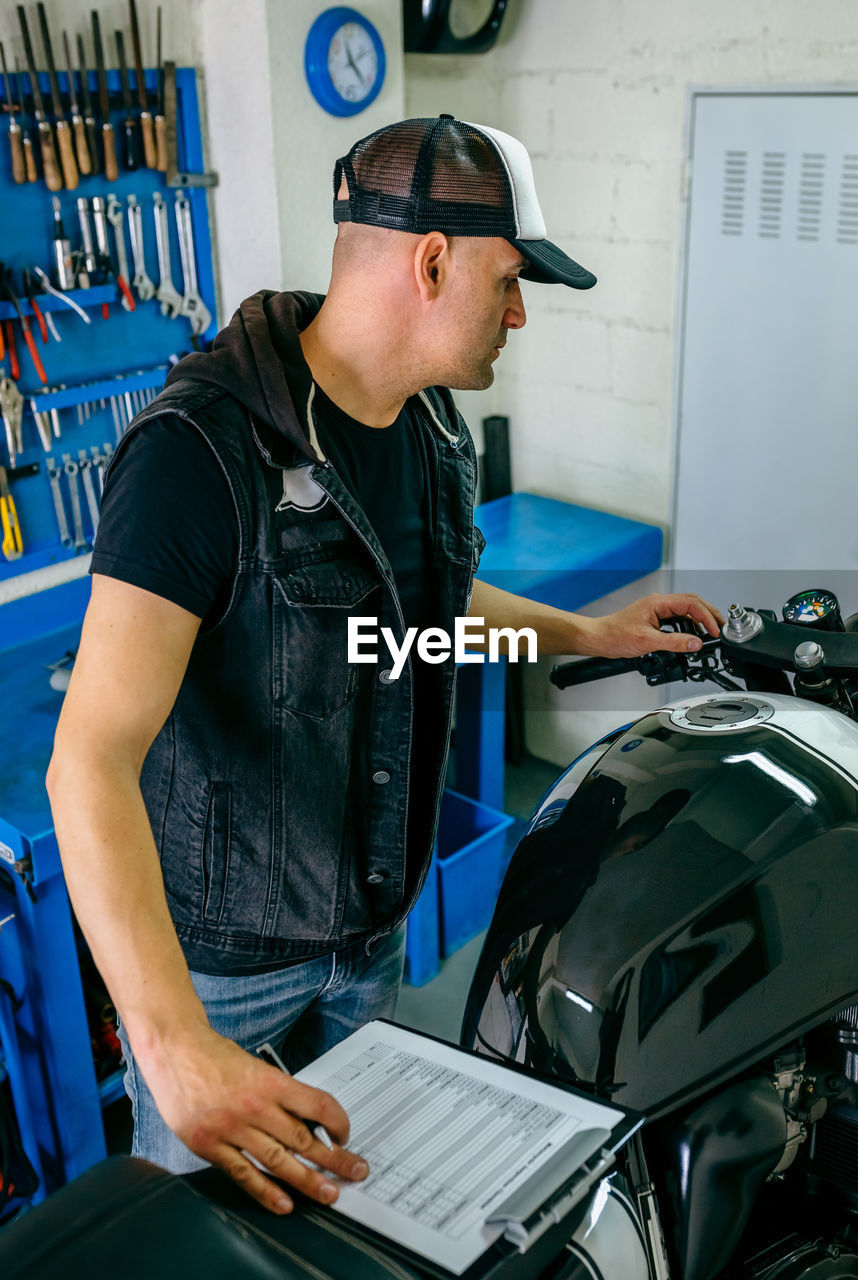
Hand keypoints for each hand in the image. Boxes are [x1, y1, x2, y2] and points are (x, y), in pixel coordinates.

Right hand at [138, 1026, 367, 1213]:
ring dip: (307, 1180)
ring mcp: (231, 1128)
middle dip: (334, 1159)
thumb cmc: (214, 1056)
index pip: (317, 1105)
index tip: (345, 1135)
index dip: (338, 1123)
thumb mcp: (255, 1066)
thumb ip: (278, 1092)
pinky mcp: (210, 1145)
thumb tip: (306, 1120)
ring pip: (278, 1161)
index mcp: (269, 1081)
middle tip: (354, 1171)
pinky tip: (284, 1203)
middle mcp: (254, 1106)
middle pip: (303, 1139)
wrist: (174, 1050)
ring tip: (327, 1193)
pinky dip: (265, 1191)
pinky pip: (243, 1173)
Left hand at [581, 593, 723, 658]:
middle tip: (720, 629)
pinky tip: (692, 636)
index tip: (714, 631)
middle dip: (709, 615)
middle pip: (692, 603)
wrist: (599, 639)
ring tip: (709, 633)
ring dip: (700, 620)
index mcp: (659, 603)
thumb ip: (674, 642)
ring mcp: (657, 610)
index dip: (707, 617)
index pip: (691, 604)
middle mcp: (659, 603)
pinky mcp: (655, 619)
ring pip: (686, 611)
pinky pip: (678, 619)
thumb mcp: (648, 641)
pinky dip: (689, 626)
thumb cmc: (616, 635)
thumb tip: (695, 643)